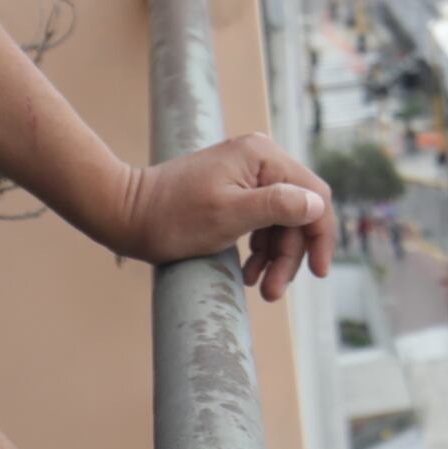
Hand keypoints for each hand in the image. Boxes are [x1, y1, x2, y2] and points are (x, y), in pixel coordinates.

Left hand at [126, 129, 333, 296]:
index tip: (319, 273)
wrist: (126, 214)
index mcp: (263, 156)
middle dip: (290, 254)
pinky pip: (262, 221)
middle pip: (298, 212)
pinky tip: (250, 272)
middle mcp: (260, 158)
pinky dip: (261, 249)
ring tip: (261, 288)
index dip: (321, 236)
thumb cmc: (173, 216)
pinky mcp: (233, 189)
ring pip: (281, 221)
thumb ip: (277, 207)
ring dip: (276, 257)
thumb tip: (317, 205)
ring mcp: (246, 173)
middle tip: (274, 292)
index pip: (314, 195)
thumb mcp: (229, 215)